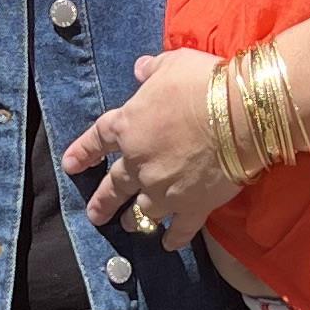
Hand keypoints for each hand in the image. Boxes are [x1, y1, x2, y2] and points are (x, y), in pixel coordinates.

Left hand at [62, 48, 241, 252]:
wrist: (239, 114)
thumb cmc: (202, 83)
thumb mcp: (172, 64)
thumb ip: (152, 70)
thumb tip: (140, 69)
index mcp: (128, 127)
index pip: (98, 140)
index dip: (83, 152)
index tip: (70, 165)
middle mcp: (139, 164)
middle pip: (114, 186)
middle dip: (103, 202)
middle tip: (96, 215)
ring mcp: (164, 189)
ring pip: (142, 211)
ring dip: (134, 220)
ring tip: (129, 226)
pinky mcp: (193, 206)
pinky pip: (180, 229)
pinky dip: (174, 238)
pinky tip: (168, 245)